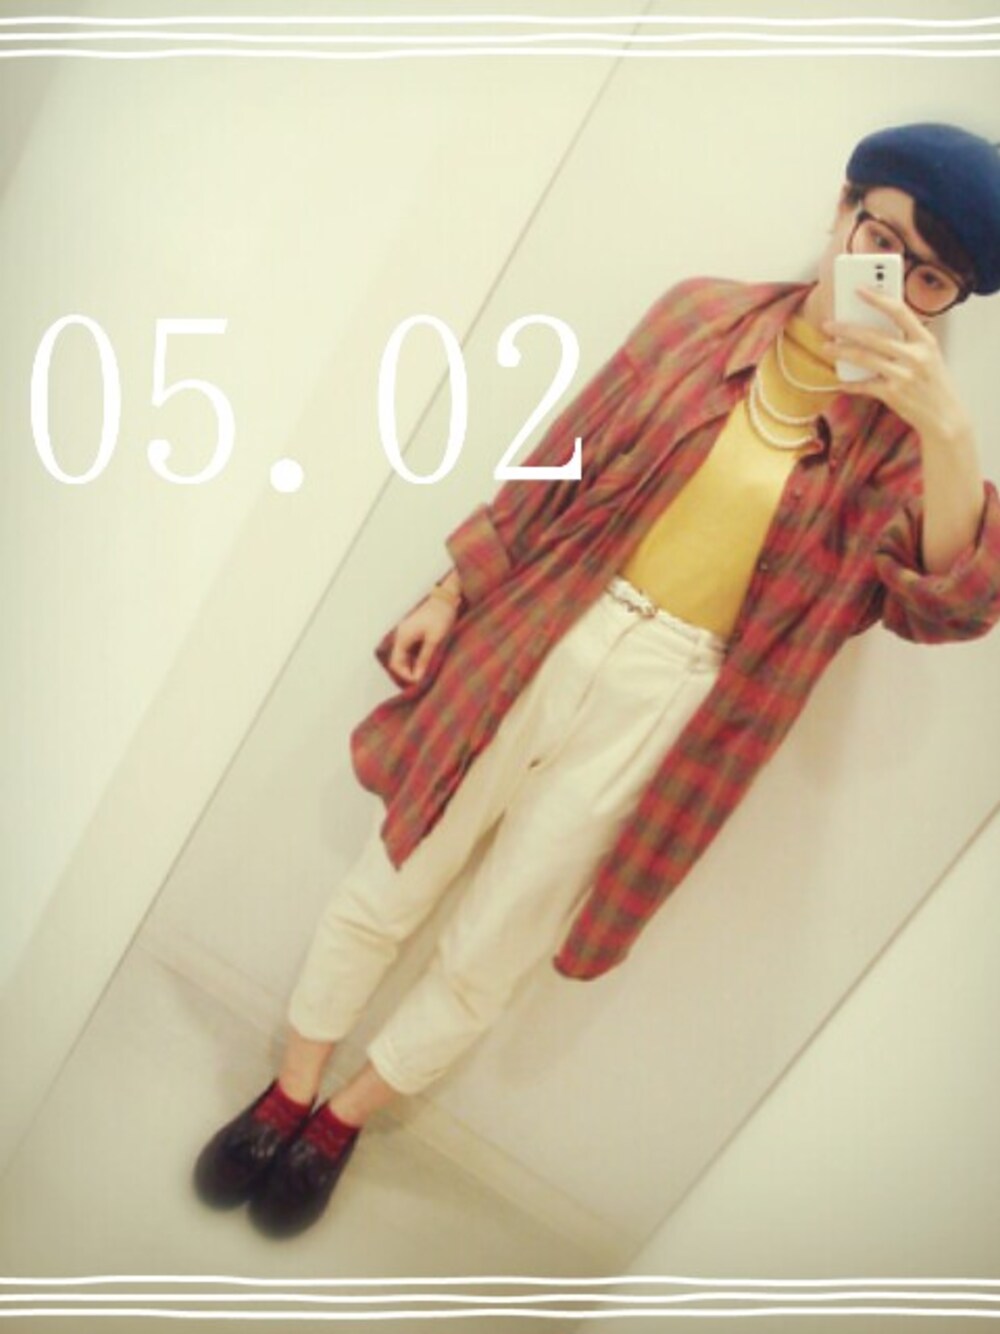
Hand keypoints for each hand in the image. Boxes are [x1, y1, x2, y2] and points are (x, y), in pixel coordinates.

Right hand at [388, 595, 458, 684]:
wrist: (446, 597)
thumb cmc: (441, 616)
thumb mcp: (435, 640)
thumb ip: (425, 659)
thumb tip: (417, 677)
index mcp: (403, 637)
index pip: (396, 664)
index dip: (406, 675)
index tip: (419, 681)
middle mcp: (401, 635)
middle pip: (398, 660)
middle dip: (408, 672)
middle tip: (422, 680)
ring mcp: (406, 632)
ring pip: (404, 655)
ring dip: (413, 665)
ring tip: (425, 672)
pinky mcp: (413, 630)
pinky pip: (410, 649)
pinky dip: (416, 658)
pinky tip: (427, 662)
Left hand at [822, 288, 973, 447]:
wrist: (944, 416)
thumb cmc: (932, 382)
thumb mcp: (928, 355)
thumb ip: (907, 340)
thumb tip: (871, 325)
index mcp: (925, 340)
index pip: (900, 311)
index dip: (877, 298)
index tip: (858, 289)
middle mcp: (916, 355)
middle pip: (874, 336)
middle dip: (846, 328)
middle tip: (828, 324)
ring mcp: (904, 375)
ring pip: (864, 358)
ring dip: (841, 351)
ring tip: (826, 346)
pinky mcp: (893, 394)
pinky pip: (864, 385)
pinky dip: (849, 383)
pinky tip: (839, 381)